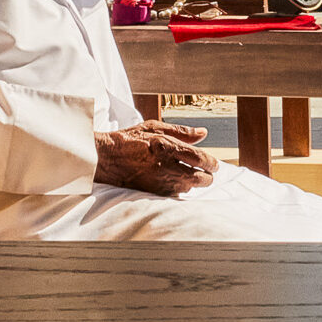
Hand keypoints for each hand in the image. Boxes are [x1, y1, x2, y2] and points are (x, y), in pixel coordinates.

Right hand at [94, 120, 219, 196]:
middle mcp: (164, 166)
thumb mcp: (155, 127)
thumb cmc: (130, 140)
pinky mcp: (154, 192)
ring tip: (191, 174)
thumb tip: (203, 132)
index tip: (214, 164)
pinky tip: (177, 180)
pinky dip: (181, 188)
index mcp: (166, 147)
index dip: (211, 162)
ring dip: (194, 182)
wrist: (106, 158)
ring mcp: (159, 181)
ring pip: (189, 188)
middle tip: (208, 172)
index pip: (199, 158)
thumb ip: (182, 131)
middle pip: (199, 178)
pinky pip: (176, 194)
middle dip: (207, 176)